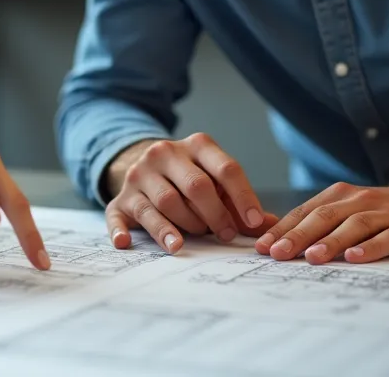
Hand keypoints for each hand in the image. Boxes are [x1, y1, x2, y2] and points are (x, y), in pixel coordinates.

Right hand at [104, 133, 278, 253]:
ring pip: (165, 203)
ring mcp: (138, 176)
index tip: (254, 222)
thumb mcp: (215, 182)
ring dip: (185, 227)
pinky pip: (117, 217)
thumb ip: (240, 203)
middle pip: (196, 186)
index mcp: (195, 145)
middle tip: (225, 235)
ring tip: (192, 240)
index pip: (225, 168)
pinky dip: (121, 231)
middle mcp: (164, 154)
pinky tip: (126, 244)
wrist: (144, 168)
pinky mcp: (119, 200)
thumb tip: (272, 225)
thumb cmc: (188, 180)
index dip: (243, 197)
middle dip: (216, 215)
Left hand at [254, 176, 388, 264]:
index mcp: (341, 196)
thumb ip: (321, 221)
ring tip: (311, 257)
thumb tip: (281, 241)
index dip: (283, 228)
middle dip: (298, 236)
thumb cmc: (386, 211)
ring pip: (353, 226)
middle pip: (324, 217)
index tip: (261, 246)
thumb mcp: (351, 209)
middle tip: (277, 254)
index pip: (305, 212)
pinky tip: (356, 257)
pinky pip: (388, 238)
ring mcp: (385, 214)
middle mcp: (360, 201)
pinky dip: (371, 247)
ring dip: (331, 241)